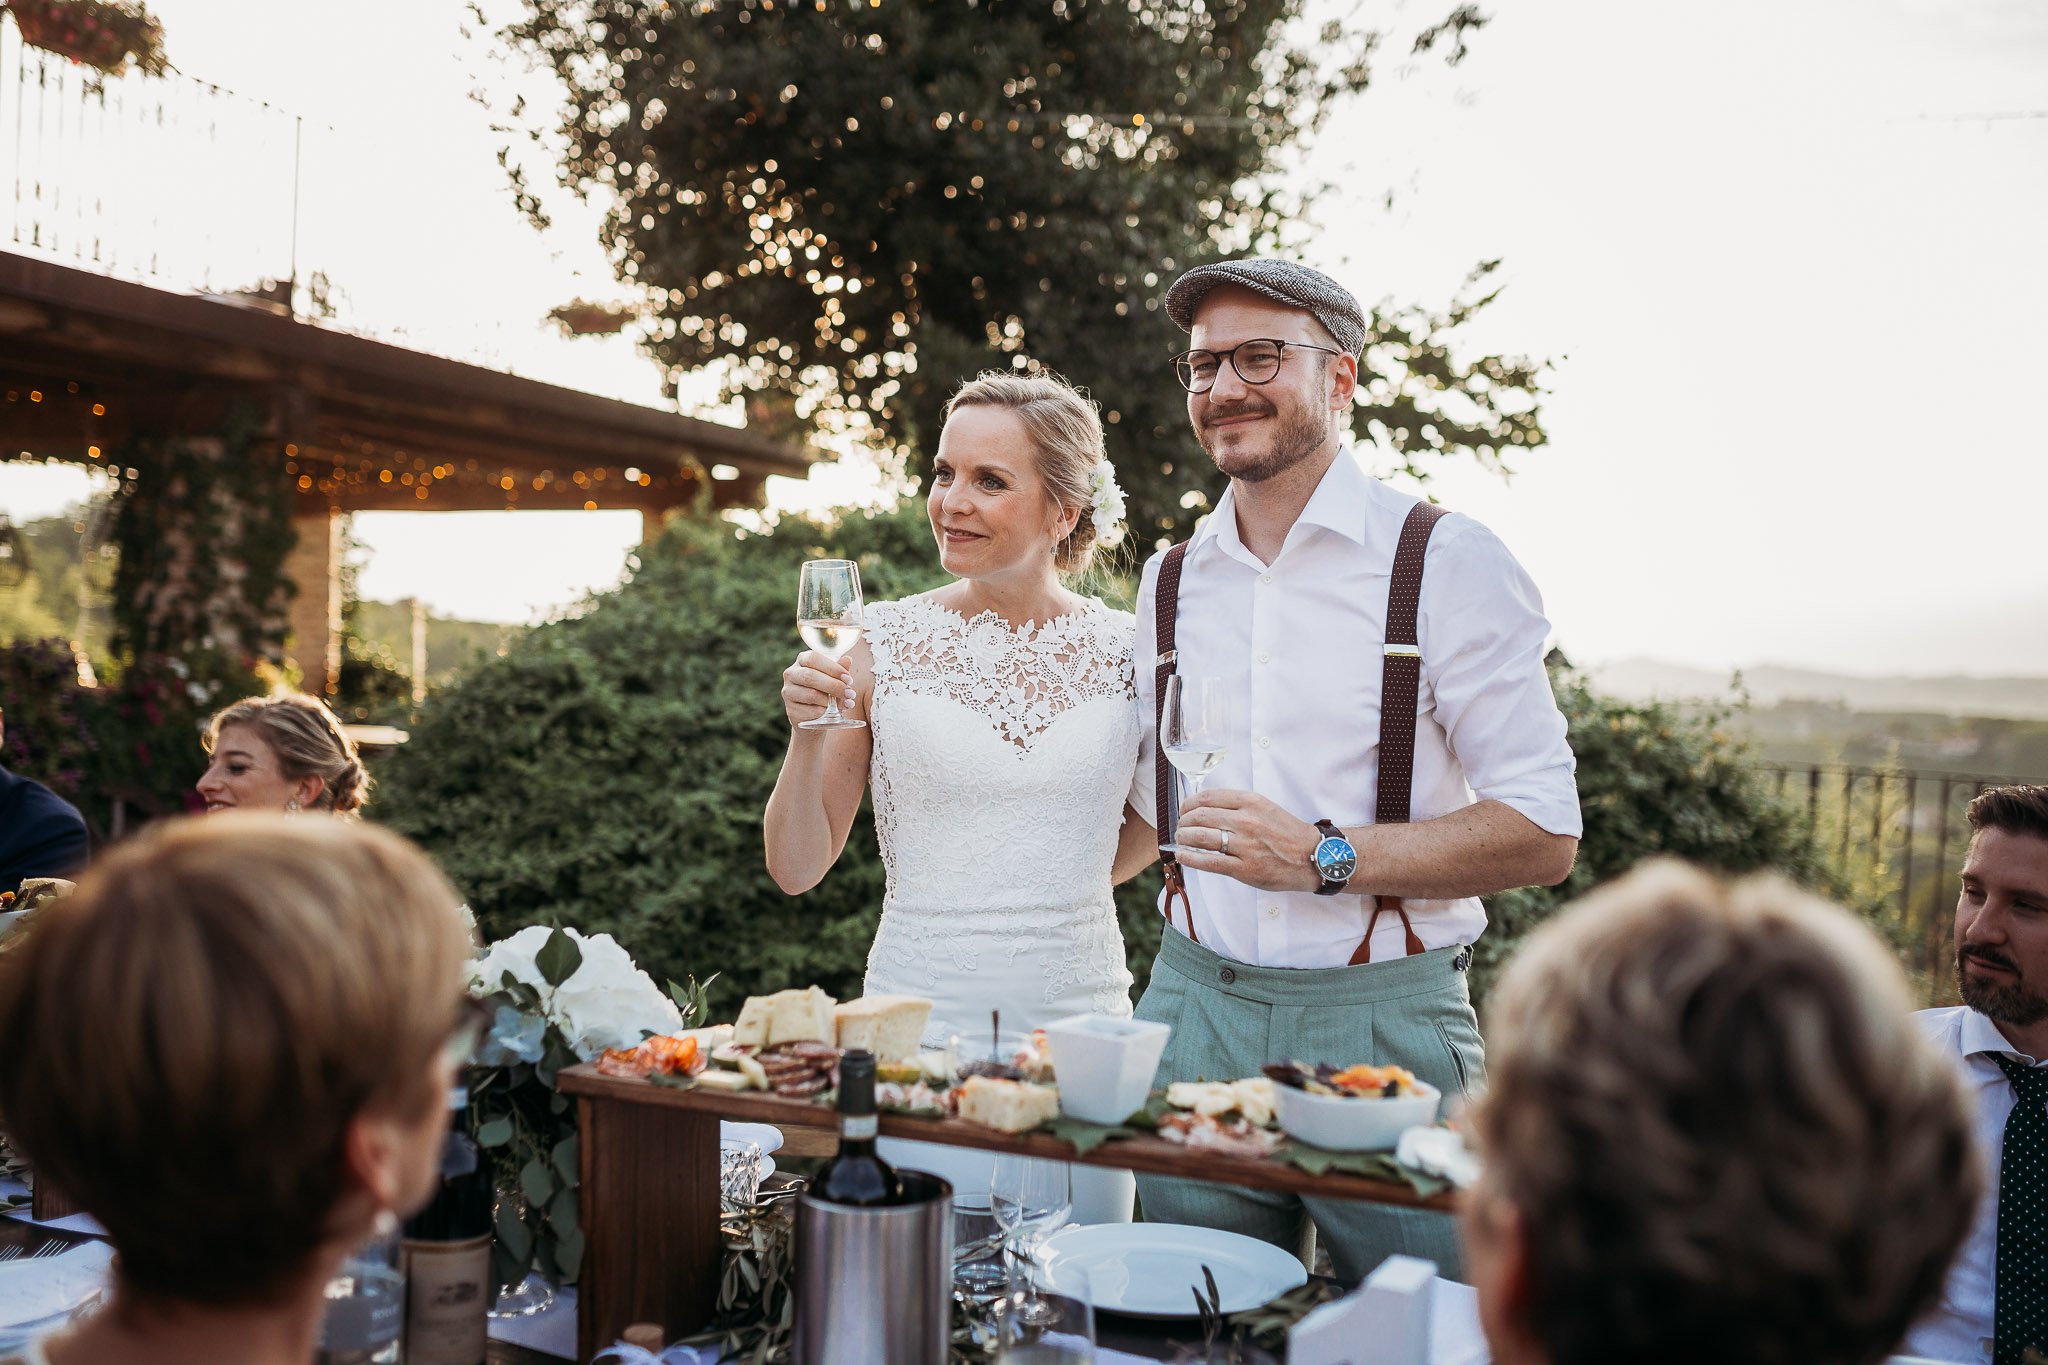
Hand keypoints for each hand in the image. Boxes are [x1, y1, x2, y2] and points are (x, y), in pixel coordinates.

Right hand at [781, 650, 856, 728]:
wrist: (814, 715)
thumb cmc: (825, 689)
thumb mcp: (834, 677)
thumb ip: (839, 669)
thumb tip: (847, 659)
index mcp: (802, 660)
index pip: (813, 658)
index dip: (832, 668)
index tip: (848, 679)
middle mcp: (791, 674)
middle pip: (810, 677)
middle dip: (834, 686)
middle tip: (850, 694)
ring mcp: (788, 693)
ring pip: (811, 695)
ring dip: (832, 701)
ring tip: (846, 704)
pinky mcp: (791, 710)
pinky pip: (811, 711)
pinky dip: (826, 712)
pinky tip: (835, 712)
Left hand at [1172, 789, 1323, 893]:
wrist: (1313, 856)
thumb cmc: (1287, 833)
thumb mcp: (1265, 807)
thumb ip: (1237, 805)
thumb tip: (1203, 807)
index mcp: (1251, 802)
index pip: (1207, 797)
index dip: (1188, 804)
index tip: (1184, 810)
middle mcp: (1247, 821)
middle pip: (1200, 816)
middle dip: (1183, 822)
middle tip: (1181, 828)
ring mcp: (1246, 845)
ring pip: (1201, 837)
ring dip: (1183, 838)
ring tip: (1181, 840)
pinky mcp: (1245, 868)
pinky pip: (1209, 862)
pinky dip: (1190, 858)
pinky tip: (1182, 855)